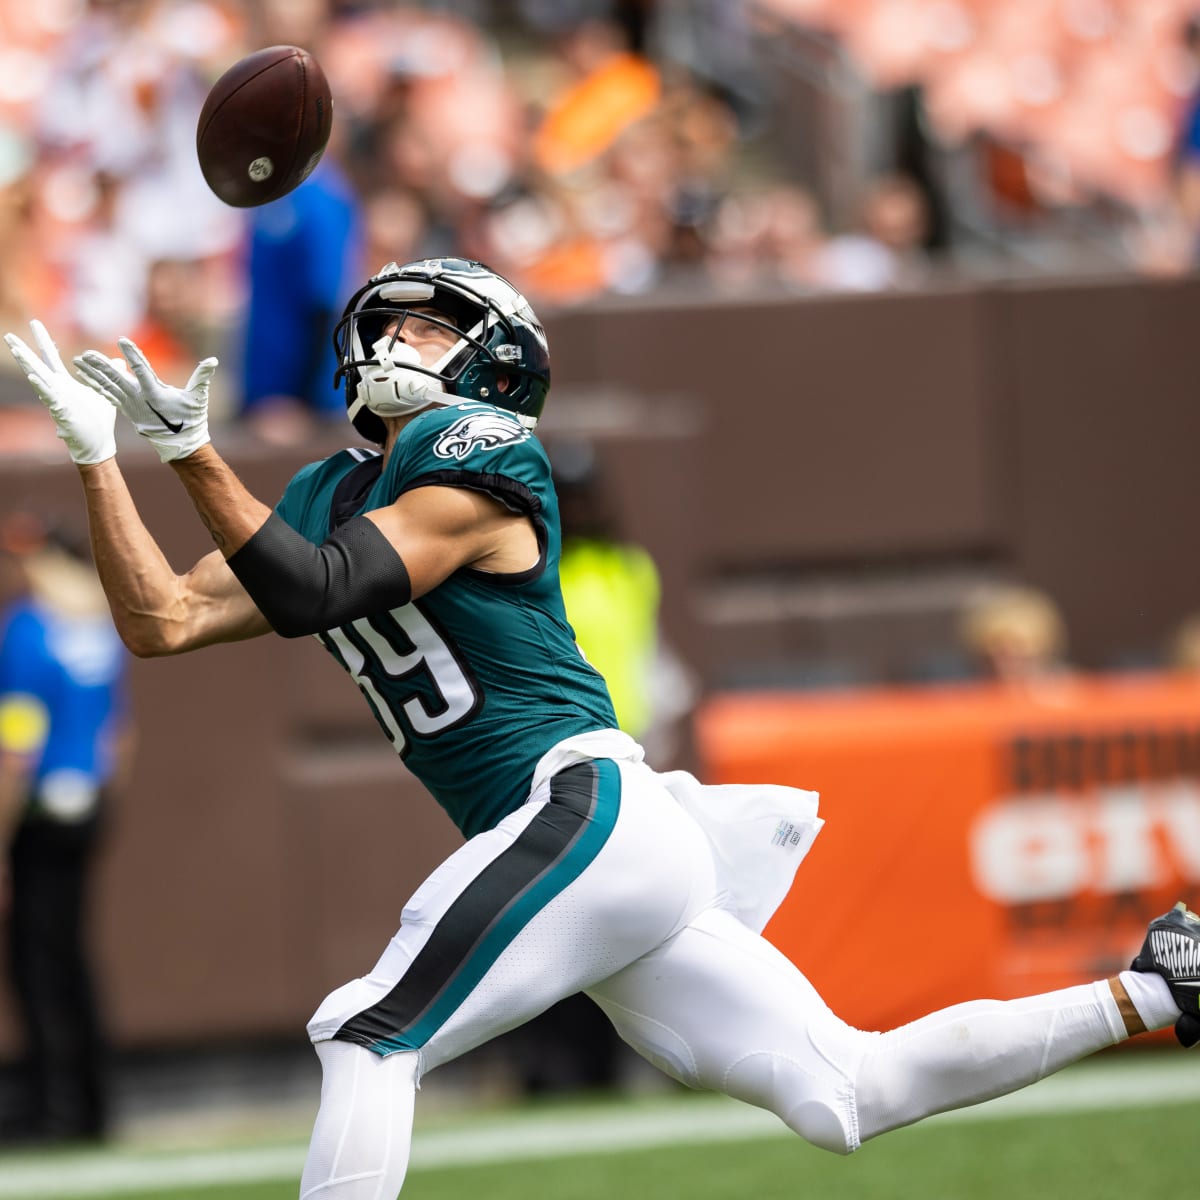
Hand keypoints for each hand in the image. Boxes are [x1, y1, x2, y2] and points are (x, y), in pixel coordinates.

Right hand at [3, 321, 116, 464]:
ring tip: (17, 350)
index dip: (43, 340)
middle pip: (38, 365)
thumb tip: (117, 361)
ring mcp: (57, 400)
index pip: (52, 357)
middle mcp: (58, 389)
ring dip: (28, 365)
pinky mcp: (61, 412)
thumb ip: (109, 375)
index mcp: (66, 383)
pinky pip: (50, 398)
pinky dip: (42, 388)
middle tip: (8, 335)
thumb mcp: (106, 392)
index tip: (35, 323)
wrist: (99, 443)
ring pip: (39, 379)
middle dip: (24, 350)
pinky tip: (34, 378)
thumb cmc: (99, 420)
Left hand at [74, 338, 217, 462]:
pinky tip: (87, 379)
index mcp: (155, 393)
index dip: (132, 353)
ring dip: (92, 374)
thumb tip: (214, 361)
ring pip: (108, 386)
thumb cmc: (191, 420)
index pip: (141, 368)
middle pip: (116, 378)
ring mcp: (131, 406)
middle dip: (100, 365)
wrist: (180, 445)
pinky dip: (97, 386)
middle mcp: (139, 399)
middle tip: (86, 354)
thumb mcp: (198, 398)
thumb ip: (203, 378)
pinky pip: (109, 396)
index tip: (121, 340)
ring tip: (78, 362)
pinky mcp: (128, 411)